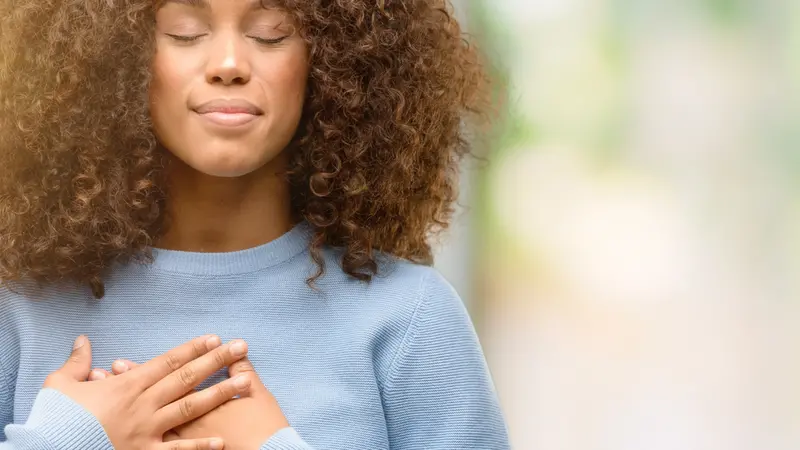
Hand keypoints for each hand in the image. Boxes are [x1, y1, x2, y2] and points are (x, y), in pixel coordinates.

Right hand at [44, 334, 252, 449]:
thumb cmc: (55, 419)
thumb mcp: (60, 385)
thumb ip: (77, 362)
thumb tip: (83, 340)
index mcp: (126, 385)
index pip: (168, 361)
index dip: (193, 348)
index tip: (215, 337)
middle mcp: (143, 405)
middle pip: (187, 378)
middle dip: (216, 361)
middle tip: (242, 346)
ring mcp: (147, 431)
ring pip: (191, 408)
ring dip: (220, 394)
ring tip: (246, 382)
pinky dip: (199, 447)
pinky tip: (222, 441)